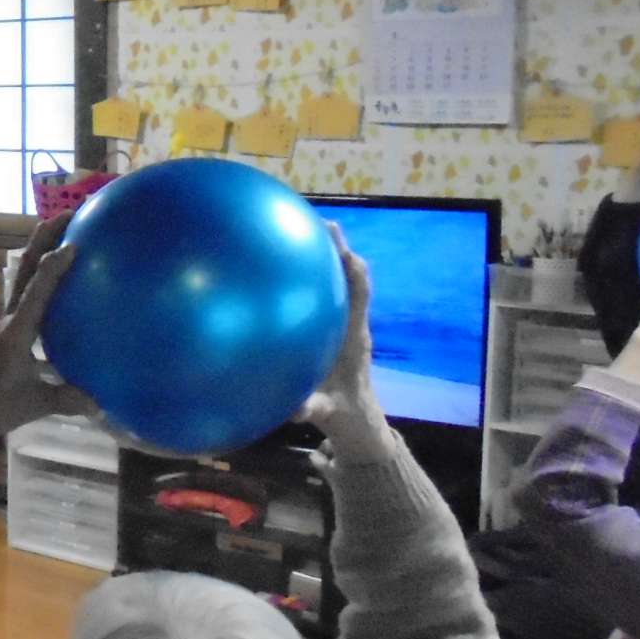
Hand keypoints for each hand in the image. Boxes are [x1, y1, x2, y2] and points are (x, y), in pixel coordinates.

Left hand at [0, 215, 93, 456]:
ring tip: (68, 228)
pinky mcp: (14, 330)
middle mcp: (13, 319)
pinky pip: (32, 294)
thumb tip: (104, 403)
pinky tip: (70, 276)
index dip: (53, 268)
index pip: (36, 292)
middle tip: (69, 213)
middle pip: (27, 269)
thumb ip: (68, 400)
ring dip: (43, 250)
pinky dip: (47, 277)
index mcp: (17, 331)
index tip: (72, 244)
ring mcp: (12, 322)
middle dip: (45, 238)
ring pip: (26, 277)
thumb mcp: (35, 405)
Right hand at [296, 223, 388, 462]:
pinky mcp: (335, 328)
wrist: (355, 418)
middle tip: (312, 220)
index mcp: (353, 338)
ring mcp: (345, 323)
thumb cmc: (340, 411)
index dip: (350, 266)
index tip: (336, 239)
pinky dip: (310, 278)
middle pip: (350, 276)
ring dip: (324, 258)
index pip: (358, 294)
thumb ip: (310, 408)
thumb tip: (292, 409)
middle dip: (335, 248)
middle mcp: (352, 323)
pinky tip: (282, 271)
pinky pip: (324, 295)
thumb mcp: (324, 412)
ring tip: (297, 232)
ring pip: (339, 282)